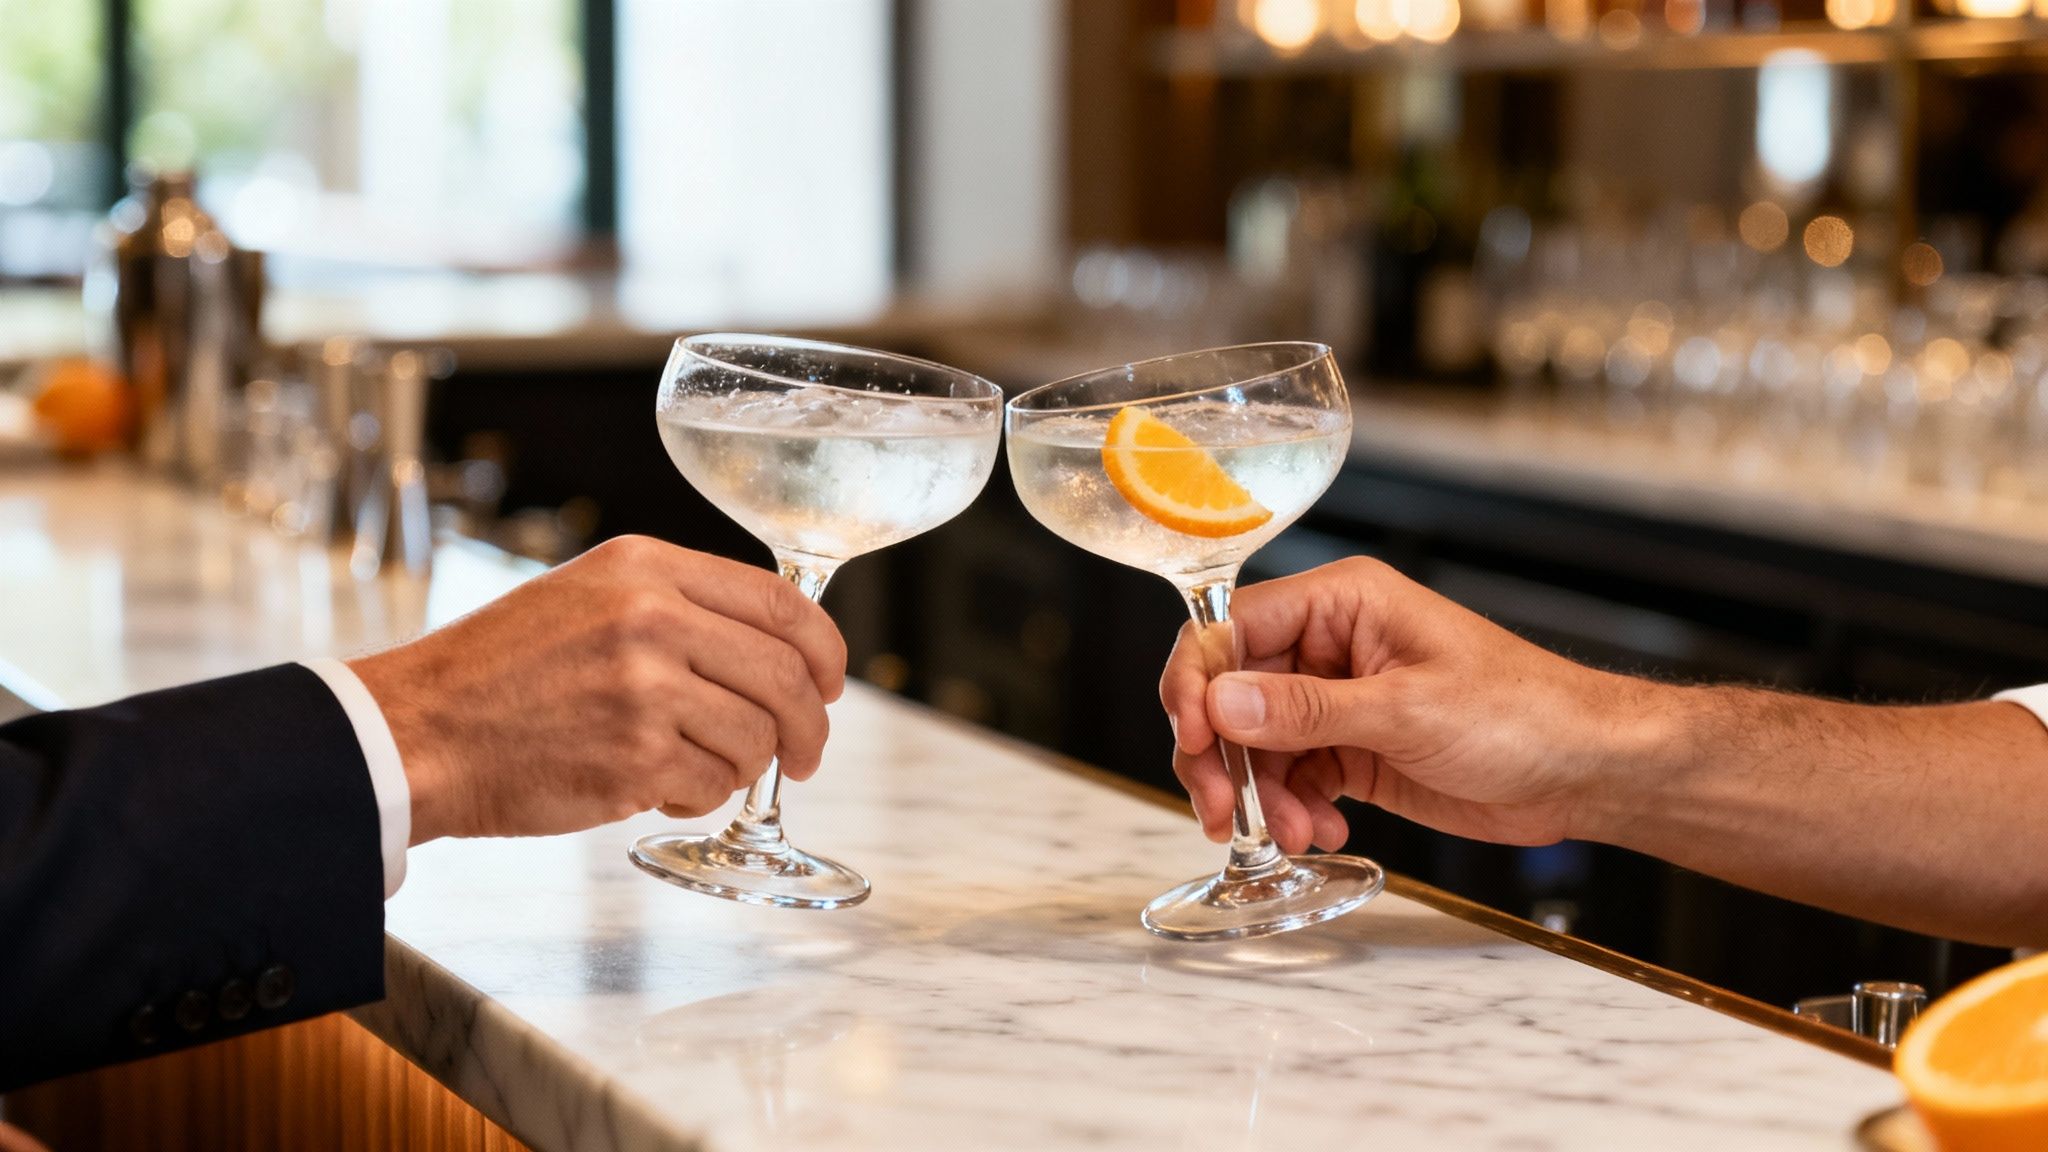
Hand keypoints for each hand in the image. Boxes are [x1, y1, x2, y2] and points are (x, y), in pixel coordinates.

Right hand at [350, 536, 846, 842]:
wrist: (419, 731)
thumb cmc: (500, 672)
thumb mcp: (588, 597)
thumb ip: (678, 606)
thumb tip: (776, 646)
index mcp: (645, 568)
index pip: (779, 602)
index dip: (824, 649)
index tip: (830, 682)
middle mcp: (651, 619)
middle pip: (785, 676)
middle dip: (809, 725)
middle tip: (804, 753)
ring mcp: (644, 691)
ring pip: (754, 737)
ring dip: (741, 766)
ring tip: (692, 765)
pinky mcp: (633, 759)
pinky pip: (711, 785)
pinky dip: (699, 796)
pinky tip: (658, 788)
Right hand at [1159, 557, 1655, 854]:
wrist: (1584, 771)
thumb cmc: (1522, 714)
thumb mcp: (1407, 711)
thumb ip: (1307, 709)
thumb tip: (1222, 703)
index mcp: (1341, 603)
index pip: (1231, 627)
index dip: (1198, 682)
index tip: (1194, 739)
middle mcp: (1328, 645)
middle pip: (1230, 691)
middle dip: (1219, 755)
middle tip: (1221, 812)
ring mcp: (1337, 699)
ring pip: (1254, 745)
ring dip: (1258, 796)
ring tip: (1289, 835)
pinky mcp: (1351, 749)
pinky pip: (1291, 778)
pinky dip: (1293, 811)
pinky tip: (1321, 832)